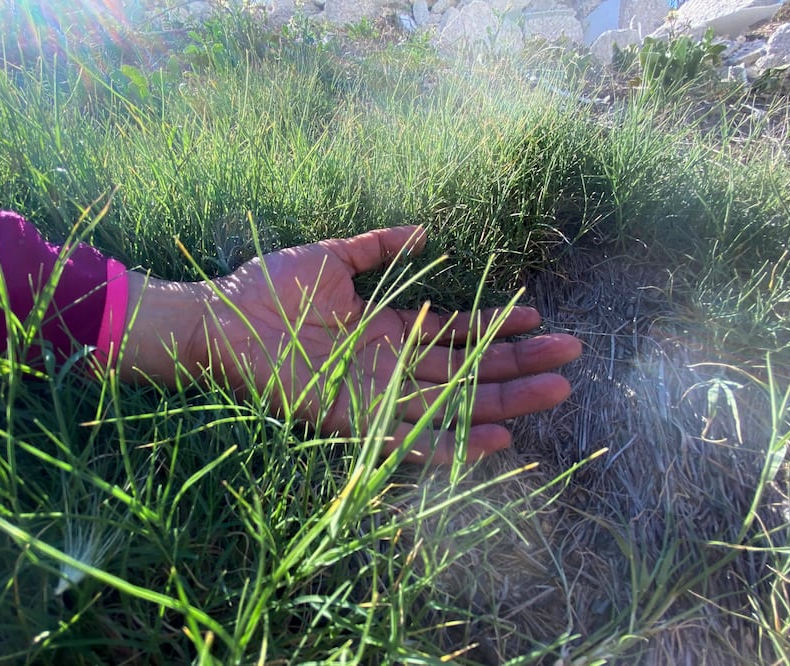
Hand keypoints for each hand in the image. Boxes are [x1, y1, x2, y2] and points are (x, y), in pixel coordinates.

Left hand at [122, 226, 580, 463]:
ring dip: (503, 401)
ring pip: (451, 403)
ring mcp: (372, 396)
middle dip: (519, 364)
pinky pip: (407, 437)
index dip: (496, 327)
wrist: (218, 319)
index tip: (538, 316)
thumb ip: (376, 246)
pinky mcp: (350, 421)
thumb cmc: (268, 289)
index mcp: (387, 331)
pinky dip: (450, 443)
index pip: (455, 334)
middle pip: (466, 369)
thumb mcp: (332, 258)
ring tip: (555, 391)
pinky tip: (493, 441)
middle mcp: (388, 367)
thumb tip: (424, 230)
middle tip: (571, 357)